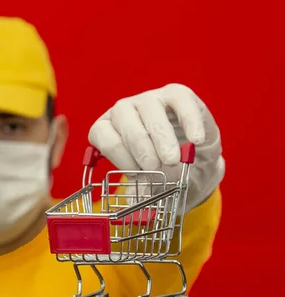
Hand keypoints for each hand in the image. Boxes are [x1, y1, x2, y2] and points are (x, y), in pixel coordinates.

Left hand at [88, 83, 224, 209]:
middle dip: (139, 144)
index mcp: (109, 130)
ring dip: (161, 136)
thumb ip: (139, 189)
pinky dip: (189, 120)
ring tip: (172, 159)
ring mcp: (149, 99)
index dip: (118, 153)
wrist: (194, 163)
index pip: (102, 134)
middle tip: (155, 166)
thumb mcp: (148, 183)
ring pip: (149, 108)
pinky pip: (180, 100)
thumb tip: (133, 202)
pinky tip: (195, 140)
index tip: (136, 172)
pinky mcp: (176, 94)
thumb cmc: (162, 171)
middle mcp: (124, 110)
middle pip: (123, 118)